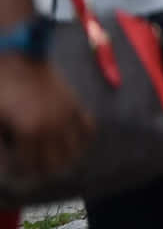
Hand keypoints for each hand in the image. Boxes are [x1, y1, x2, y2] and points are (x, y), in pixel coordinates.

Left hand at [0, 56, 92, 177]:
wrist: (18, 57)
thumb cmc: (1, 87)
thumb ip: (2, 141)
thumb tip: (6, 162)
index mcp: (29, 131)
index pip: (29, 165)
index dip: (21, 171)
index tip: (17, 171)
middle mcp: (52, 126)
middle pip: (54, 163)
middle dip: (42, 169)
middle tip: (33, 168)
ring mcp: (66, 115)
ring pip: (74, 150)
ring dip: (64, 158)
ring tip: (53, 160)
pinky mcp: (74, 104)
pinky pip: (87, 128)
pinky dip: (83, 139)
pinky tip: (72, 142)